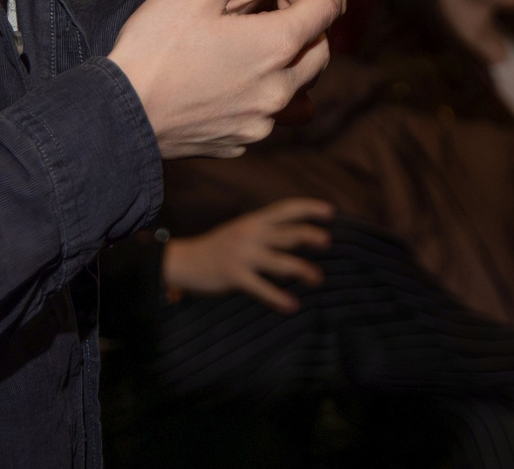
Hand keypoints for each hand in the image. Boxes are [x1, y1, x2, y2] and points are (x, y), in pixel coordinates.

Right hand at [109, 0, 342, 159]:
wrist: (116, 115)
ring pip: (301, 85)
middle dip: (305, 15)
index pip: (326, 5)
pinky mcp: (238, 142)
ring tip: (261, 32)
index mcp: (277, 47)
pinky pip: (271, 114)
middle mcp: (280, 90)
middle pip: (321, 46)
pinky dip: (266, 89)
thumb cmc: (155, 46)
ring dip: (292, 55)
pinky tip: (237, 74)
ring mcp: (260, 121)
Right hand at [162, 198, 332, 312]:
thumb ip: (265, 230)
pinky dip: (278, 297)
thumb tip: (296, 237)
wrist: (183, 261)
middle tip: (327, 242)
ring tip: (318, 278)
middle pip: (288, 232)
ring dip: (302, 270)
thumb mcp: (241, 230)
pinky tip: (292, 305)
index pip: (286, 208)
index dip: (309, 208)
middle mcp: (250, 233)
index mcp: (254, 220)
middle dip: (310, 236)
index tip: (330, 212)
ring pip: (280, 261)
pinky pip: (261, 287)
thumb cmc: (217, 247)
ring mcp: (242, 254)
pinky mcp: (234, 275)